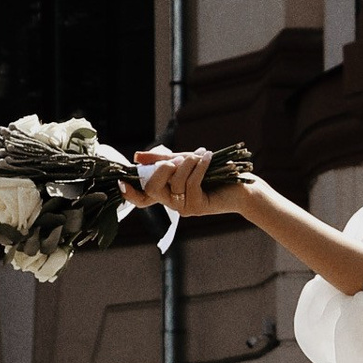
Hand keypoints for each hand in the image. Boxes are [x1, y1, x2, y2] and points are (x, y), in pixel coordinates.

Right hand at [122, 145, 240, 220]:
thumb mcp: (184, 161)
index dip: (129, 194)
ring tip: (201, 155)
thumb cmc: (212, 172)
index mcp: (165, 192)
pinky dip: (198, 167)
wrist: (241, 184)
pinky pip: (191, 184)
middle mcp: (171, 203)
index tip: (121, 183)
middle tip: (178, 159)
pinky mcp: (197, 207)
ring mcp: (183, 208)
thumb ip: (162, 159)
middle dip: (162, 169)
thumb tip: (136, 157)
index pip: (142, 199)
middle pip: (152, 189)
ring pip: (175, 183)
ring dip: (187, 164)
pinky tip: (207, 157)